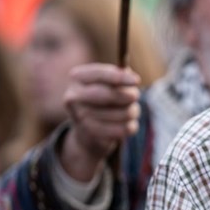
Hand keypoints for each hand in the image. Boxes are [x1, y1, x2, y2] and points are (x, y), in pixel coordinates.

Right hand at [60, 64, 140, 181]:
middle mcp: (73, 96)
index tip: (137, 80)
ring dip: (132, 112)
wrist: (88, 131)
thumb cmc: (104, 98)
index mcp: (77, 77)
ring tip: (129, 112)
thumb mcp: (110, 83)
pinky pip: (123, 129)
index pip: (100, 74)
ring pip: (122, 113)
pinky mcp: (92, 134)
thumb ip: (120, 77)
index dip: (120, 77)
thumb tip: (132, 78)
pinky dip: (130, 126)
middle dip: (128, 95)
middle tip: (135, 96)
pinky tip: (126, 125)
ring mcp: (80, 116)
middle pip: (108, 95)